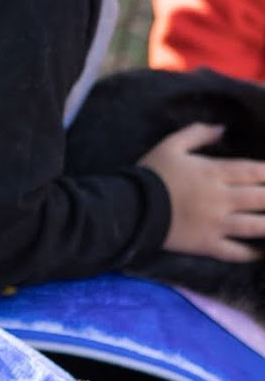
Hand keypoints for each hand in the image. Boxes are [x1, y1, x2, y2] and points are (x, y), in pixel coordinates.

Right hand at [139, 123, 264, 262]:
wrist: (129, 207)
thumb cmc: (151, 174)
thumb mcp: (170, 145)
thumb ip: (197, 133)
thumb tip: (222, 128)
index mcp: (213, 173)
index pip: (254, 171)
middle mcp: (221, 199)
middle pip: (262, 198)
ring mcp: (216, 224)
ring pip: (256, 226)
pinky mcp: (207, 244)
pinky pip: (237, 252)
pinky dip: (253, 253)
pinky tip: (262, 251)